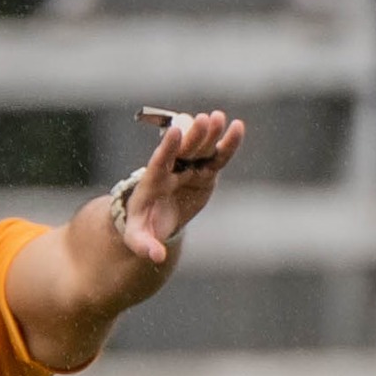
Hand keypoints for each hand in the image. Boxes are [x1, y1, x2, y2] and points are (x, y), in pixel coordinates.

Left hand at [119, 110, 245, 263]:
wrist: (155, 218)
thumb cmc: (143, 226)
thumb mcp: (138, 238)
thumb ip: (145, 245)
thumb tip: (157, 257)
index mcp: (152, 182)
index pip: (159, 162)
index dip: (167, 148)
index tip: (173, 131)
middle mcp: (171, 169)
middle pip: (182, 150)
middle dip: (193, 136)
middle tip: (203, 120)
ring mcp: (188, 168)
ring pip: (200, 149)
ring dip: (209, 134)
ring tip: (219, 118)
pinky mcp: (204, 172)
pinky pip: (216, 157)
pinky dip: (227, 145)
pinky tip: (238, 127)